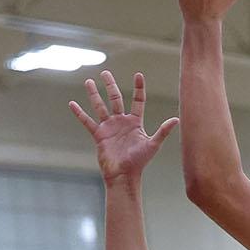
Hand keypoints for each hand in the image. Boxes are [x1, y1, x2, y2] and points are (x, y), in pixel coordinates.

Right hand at [69, 70, 177, 185]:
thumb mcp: (152, 144)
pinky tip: (72, 103)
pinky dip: (79, 113)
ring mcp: (109, 127)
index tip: (138, 75)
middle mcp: (121, 122)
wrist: (124, 176)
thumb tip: (177, 119)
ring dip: (94, 94)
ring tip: (88, 81)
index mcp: (135, 122)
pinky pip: (87, 121)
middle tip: (105, 73)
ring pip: (100, 106)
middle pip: (115, 99)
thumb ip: (163, 131)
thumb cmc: (139, 162)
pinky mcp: (99, 135)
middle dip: (110, 85)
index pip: (138, 100)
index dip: (138, 88)